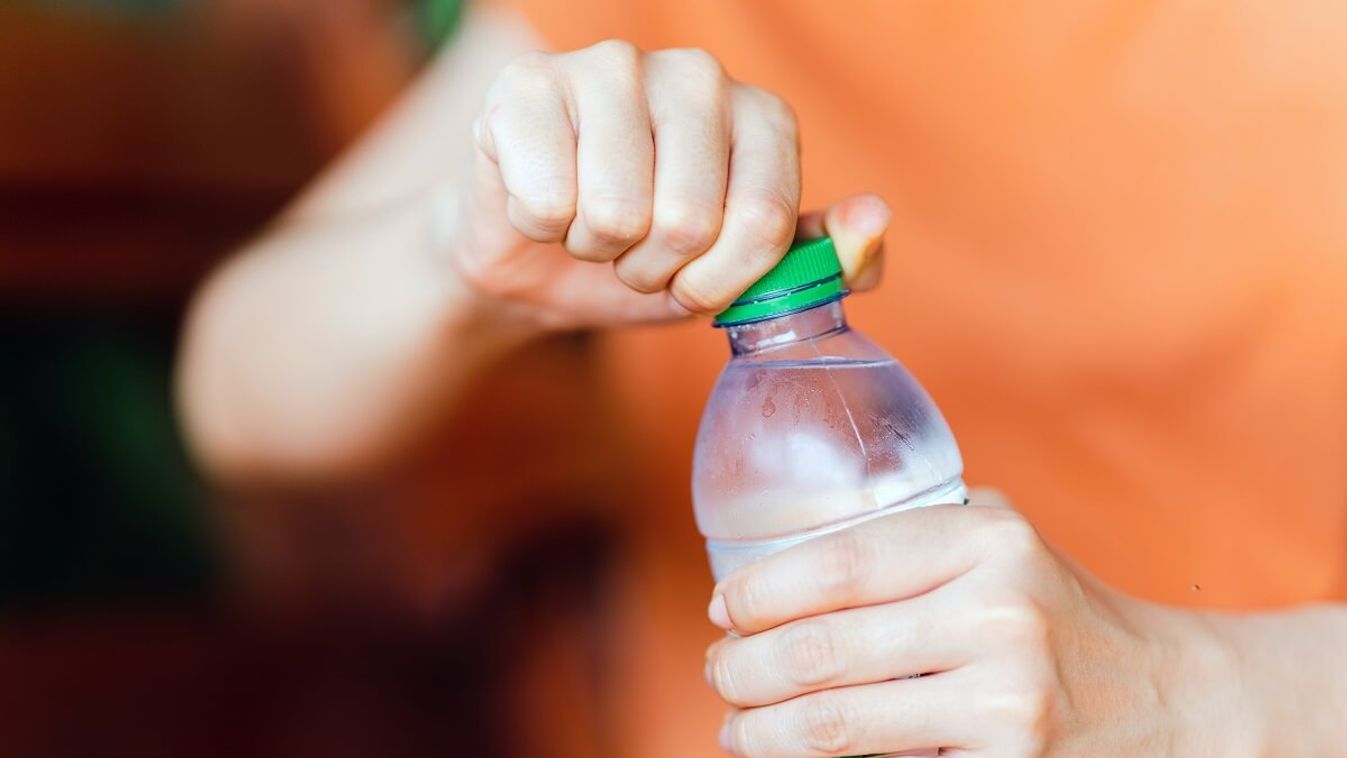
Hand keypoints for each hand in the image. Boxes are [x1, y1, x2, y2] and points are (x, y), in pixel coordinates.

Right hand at [447, 40, 887, 329]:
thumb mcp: (742, 280)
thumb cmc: (648, 260)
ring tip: (590, 226)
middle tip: (633, 253)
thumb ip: (819, 261)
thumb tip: (871, 219)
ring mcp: (611, 68)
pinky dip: (541, 227)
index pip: (765, 221)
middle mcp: (697, 76)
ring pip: (617, 213)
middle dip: (653, 269)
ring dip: (596, 250)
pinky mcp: (529, 85)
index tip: (693, 284)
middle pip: (690, 221)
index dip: (719, 283)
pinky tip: (542, 202)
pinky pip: (548, 201)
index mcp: (761, 117)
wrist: (537, 259)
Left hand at [703, 490, 1249, 756]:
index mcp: (988, 541)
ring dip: (763, 729)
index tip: (724, 610)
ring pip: (837, 722)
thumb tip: (784, 559)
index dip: (760, 591)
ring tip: (736, 726)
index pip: (838, 562)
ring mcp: (1007, 701)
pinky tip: (792, 756)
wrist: (1173, 700)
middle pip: (821, 648)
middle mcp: (999, 614)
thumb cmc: (1059, 611)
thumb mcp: (1004, 542)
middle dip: (742, 668)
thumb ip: (916, 532)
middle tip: (720, 673)